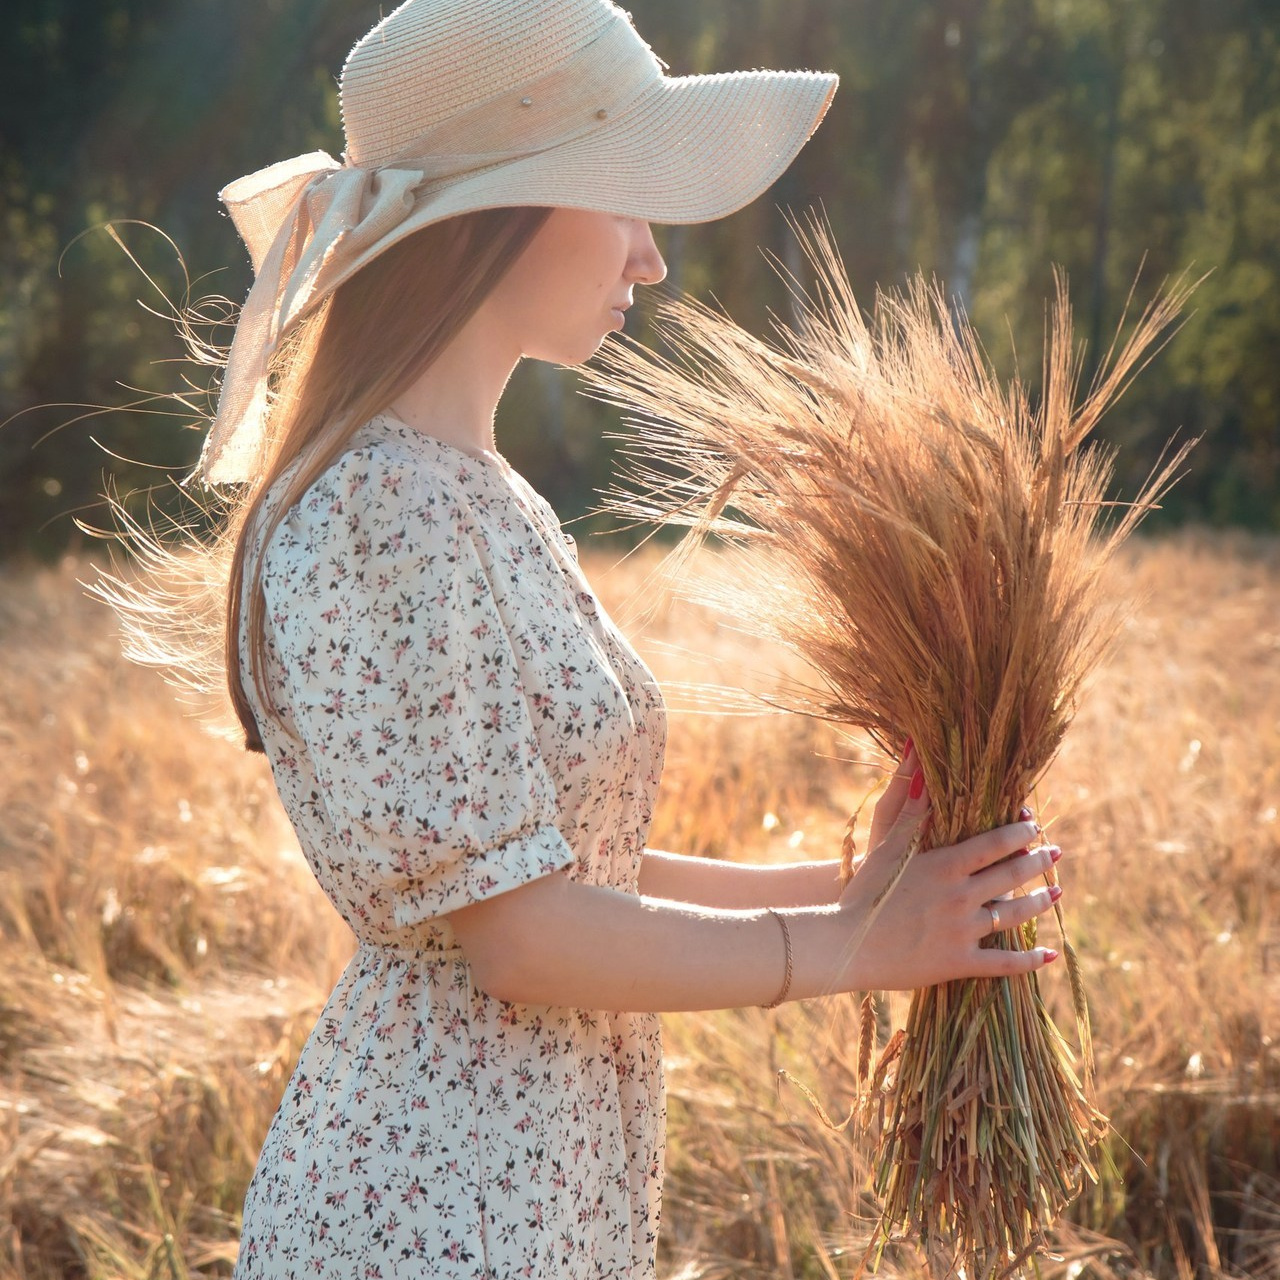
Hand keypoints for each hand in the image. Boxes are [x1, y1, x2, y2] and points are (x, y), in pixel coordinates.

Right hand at [838, 749, 1060, 990]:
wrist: (844, 943)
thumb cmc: (862, 891)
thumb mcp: (888, 847)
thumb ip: (913, 811)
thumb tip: (922, 767)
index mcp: (945, 865)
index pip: (995, 844)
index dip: (1019, 834)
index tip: (1033, 827)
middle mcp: (960, 896)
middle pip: (1011, 876)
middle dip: (1038, 862)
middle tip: (1056, 853)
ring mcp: (962, 931)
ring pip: (1014, 915)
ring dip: (1040, 903)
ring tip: (1057, 894)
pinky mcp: (958, 964)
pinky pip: (1003, 964)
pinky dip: (1029, 961)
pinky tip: (1048, 955)